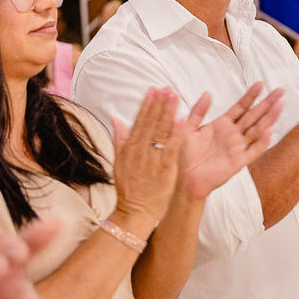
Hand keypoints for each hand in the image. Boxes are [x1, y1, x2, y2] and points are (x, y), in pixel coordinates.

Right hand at [111, 88, 184, 225]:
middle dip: (159, 104)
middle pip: (151, 123)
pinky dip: (177, 134)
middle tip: (166, 88)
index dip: (147, 105)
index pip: (139, 121)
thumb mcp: (118, 162)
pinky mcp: (165, 169)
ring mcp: (153, 160)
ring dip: (168, 113)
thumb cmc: (128, 188)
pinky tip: (182, 120)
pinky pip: (172, 148)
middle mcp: (141, 151)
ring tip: (175, 96)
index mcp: (130, 148)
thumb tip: (116, 119)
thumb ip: (119, 139)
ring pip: (161, 132)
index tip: (153, 90)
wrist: (134, 211)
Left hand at [177, 84, 283, 199]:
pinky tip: (269, 131)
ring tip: (280, 105)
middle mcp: (233, 134)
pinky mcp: (239, 161)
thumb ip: (198, 111)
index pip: (240, 107)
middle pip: (254, 115)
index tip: (260, 84)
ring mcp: (238, 147)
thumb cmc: (185, 155)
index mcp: (222, 124)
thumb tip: (208, 93)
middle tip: (280, 91)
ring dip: (269, 118)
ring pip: (258, 130)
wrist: (184, 177)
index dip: (250, 96)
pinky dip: (262, 142)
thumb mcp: (189, 127)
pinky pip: (254, 150)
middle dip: (267, 103)